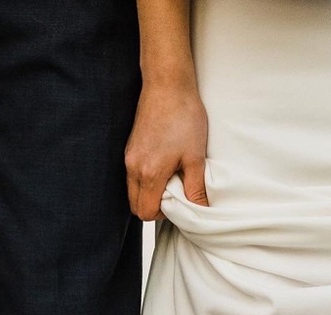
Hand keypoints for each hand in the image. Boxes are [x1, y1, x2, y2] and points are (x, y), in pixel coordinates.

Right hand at [125, 82, 208, 220]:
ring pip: (133, 191)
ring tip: (171, 178)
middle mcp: (133, 168)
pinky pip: (133, 176)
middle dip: (154, 207)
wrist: (167, 83)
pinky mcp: (130, 148)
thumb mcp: (195, 157)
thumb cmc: (183, 116)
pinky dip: (146, 180)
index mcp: (149, 174)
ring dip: (150, 193)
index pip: (146, 212)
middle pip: (136, 205)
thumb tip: (200, 210)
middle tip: (176, 193)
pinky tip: (164, 166)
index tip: (179, 201)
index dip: (163, 215)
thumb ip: (195, 188)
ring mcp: (129, 157)